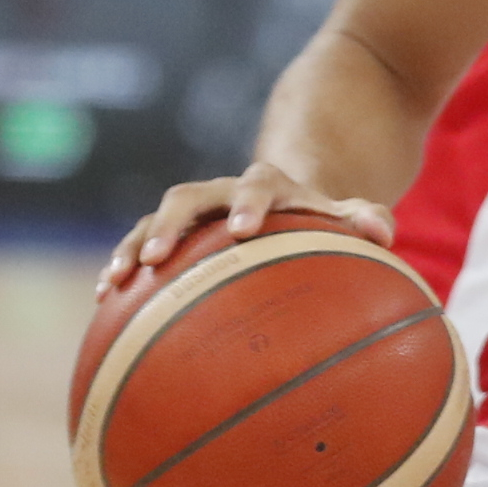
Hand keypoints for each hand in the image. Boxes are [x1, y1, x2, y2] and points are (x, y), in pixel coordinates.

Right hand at [101, 161, 392, 292]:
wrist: (286, 199)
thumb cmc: (320, 218)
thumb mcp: (346, 213)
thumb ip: (366, 217)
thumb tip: (384, 232)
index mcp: (267, 186)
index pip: (257, 187)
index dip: (249, 205)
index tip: (245, 229)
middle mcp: (220, 194)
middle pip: (187, 198)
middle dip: (169, 225)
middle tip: (156, 257)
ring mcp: (191, 214)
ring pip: (152, 220)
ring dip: (132, 246)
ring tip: (115, 279)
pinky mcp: (170, 234)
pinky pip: (139, 245)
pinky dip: (122, 266)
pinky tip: (104, 300)